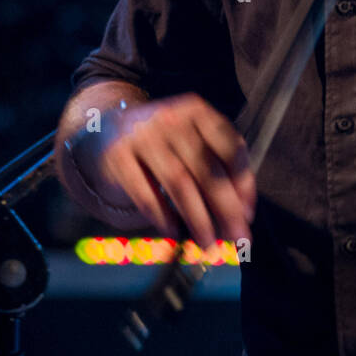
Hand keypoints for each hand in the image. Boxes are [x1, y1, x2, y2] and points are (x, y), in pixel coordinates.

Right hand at [94, 94, 255, 248]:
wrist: (107, 128)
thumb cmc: (164, 141)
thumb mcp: (192, 139)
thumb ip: (219, 165)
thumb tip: (241, 211)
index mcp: (197, 111)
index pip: (229, 147)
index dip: (243, 182)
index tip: (248, 213)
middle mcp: (171, 118)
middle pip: (206, 168)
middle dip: (225, 208)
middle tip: (237, 237)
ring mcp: (143, 135)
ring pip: (179, 182)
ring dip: (198, 218)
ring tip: (208, 244)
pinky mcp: (117, 156)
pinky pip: (145, 192)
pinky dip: (162, 216)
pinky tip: (174, 232)